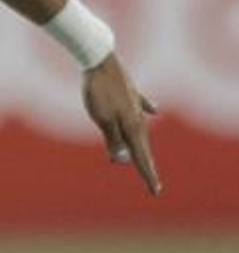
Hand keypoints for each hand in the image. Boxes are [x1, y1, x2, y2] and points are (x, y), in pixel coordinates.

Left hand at [81, 55, 160, 194]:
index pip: (140, 156)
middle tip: (153, 182)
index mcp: (132, 126)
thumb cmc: (98, 91)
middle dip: (146, 164)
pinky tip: (155, 111)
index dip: (147, 174)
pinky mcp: (130, 92)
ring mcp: (135, 103)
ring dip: (142, 145)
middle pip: (142, 145)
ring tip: (145, 158)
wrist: (99, 61)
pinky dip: (148, 110)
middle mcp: (138, 117)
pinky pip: (142, 105)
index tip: (155, 191)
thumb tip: (122, 160)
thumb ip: (113, 139)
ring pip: (141, 129)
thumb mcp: (102, 119)